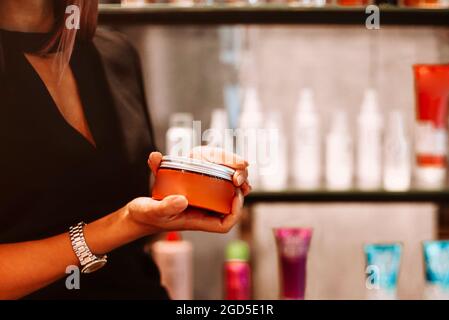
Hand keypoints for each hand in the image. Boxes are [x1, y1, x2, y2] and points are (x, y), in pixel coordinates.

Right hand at [127, 147, 250, 233]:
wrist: (135, 214)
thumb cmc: (144, 216)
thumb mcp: (153, 210)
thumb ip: (166, 206)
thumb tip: (182, 200)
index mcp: (196, 221)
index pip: (224, 225)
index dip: (235, 212)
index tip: (236, 195)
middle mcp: (199, 213)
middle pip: (227, 208)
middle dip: (237, 194)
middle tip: (238, 177)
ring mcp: (196, 204)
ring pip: (220, 196)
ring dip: (228, 184)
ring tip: (232, 170)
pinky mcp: (190, 193)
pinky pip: (208, 186)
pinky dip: (213, 175)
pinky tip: (212, 163)